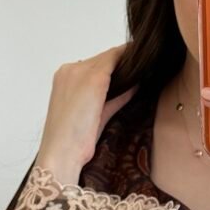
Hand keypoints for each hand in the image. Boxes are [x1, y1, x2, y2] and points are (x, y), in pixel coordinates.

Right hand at [35, 44, 137, 181]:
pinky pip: (115, 63)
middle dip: (124, 62)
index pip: (96, 63)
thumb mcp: (98, 112)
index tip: (136, 67)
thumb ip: (117, 96)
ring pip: (111, 57)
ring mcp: (80, 72)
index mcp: (65, 77)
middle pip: (104, 58)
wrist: (62, 153)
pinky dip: (130, 65)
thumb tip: (136, 84)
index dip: (117, 64)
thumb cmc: (75, 140)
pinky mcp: (93, 79)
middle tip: (147, 65)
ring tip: (148, 66)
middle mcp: (70, 69)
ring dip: (128, 62)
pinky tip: (145, 66)